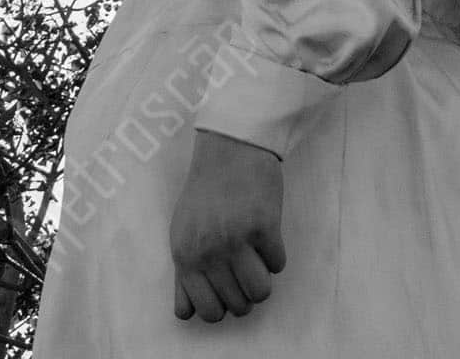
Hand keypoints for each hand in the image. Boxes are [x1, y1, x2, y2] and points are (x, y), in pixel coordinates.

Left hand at [170, 130, 285, 322]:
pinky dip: (276, 256)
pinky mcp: (264, 226)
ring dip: (264, 283)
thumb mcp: (182, 232)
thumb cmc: (206, 190)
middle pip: (236, 306)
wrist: (230, 147)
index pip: (205, 312)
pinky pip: (278, 263)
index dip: (222, 308)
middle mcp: (209, 254)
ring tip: (261, 264)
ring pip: (260, 292)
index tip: (229, 292)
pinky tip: (269, 239)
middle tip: (249, 275)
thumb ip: (184, 273)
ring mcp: (237, 240)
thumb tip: (189, 312)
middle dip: (246, 296)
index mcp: (185, 258)